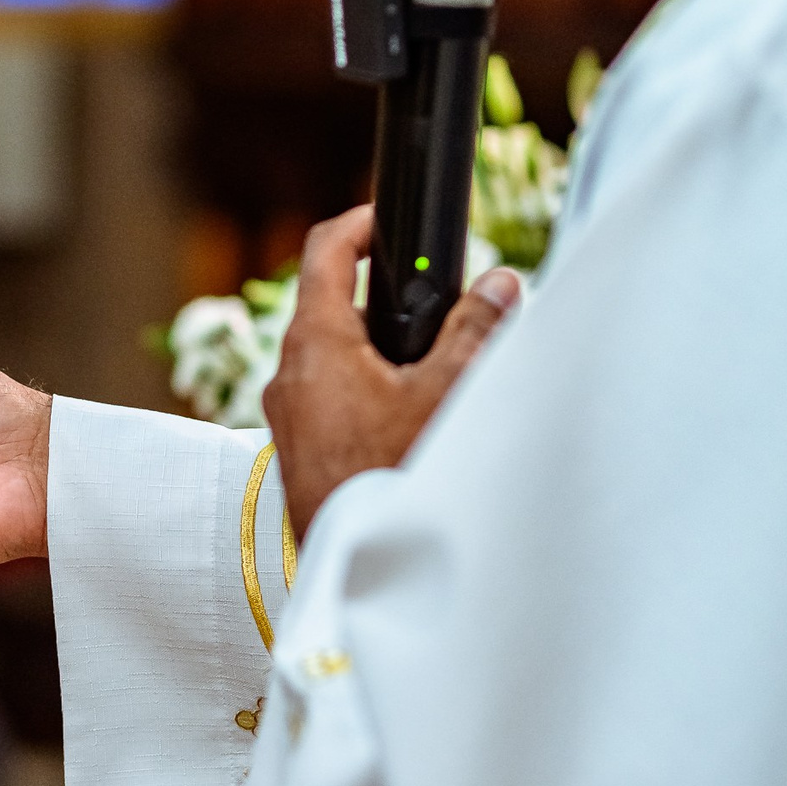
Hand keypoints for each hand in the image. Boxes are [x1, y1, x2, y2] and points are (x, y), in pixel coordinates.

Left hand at [264, 205, 519, 538]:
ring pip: (329, 353)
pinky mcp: (296, 446)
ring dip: (373, 344)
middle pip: (329, 303)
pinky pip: (327, 393)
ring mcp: (287, 413)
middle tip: (428, 294)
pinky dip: (363, 383)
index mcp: (314, 344)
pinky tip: (404, 409)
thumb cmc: (390, 478)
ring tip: (427, 358)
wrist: (360, 567)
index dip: (358, 224)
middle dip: (380, 292)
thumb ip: (473, 332)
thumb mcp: (443, 395)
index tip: (386, 218)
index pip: (324, 252)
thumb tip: (499, 285)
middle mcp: (289, 373)